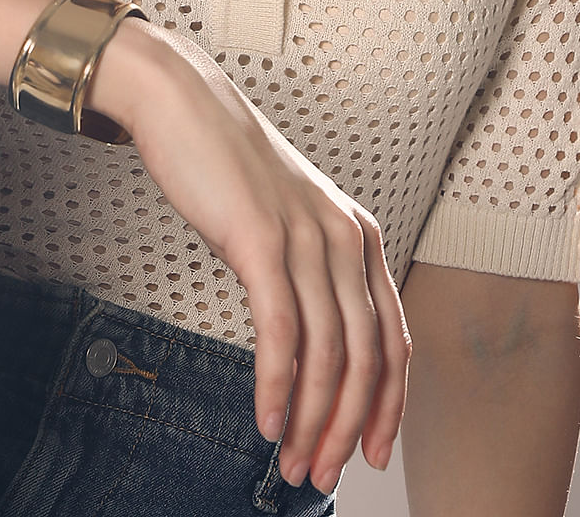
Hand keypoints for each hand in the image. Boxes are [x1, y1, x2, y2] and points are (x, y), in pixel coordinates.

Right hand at [114, 20, 411, 492]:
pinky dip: (278, 385)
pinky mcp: (261, 239)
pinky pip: (281, 330)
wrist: (184, 105)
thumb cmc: (228, 168)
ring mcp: (306, 237)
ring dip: (311, 420)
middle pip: (368, 357)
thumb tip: (308, 348)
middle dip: (348, 428)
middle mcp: (344, 237)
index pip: (394, 340)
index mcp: (359, 235)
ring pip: (328, 353)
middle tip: (323, 474)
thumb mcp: (288, 220)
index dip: (388, 406)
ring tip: (292, 463)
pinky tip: (266, 421)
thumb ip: (308, 271)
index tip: (371, 454)